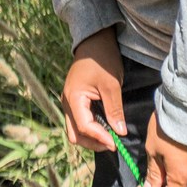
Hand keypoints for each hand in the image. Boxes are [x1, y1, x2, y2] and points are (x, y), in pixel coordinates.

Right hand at [60, 27, 125, 151]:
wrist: (94, 42)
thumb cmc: (102, 60)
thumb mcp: (111, 85)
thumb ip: (114, 110)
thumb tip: (120, 133)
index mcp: (73, 98)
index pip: (84, 126)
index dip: (100, 138)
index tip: (116, 143)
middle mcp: (67, 102)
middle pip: (75, 134)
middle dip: (92, 142)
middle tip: (112, 143)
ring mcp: (69, 102)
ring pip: (75, 130)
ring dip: (91, 137)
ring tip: (110, 137)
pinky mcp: (75, 101)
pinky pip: (79, 121)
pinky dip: (90, 129)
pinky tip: (105, 127)